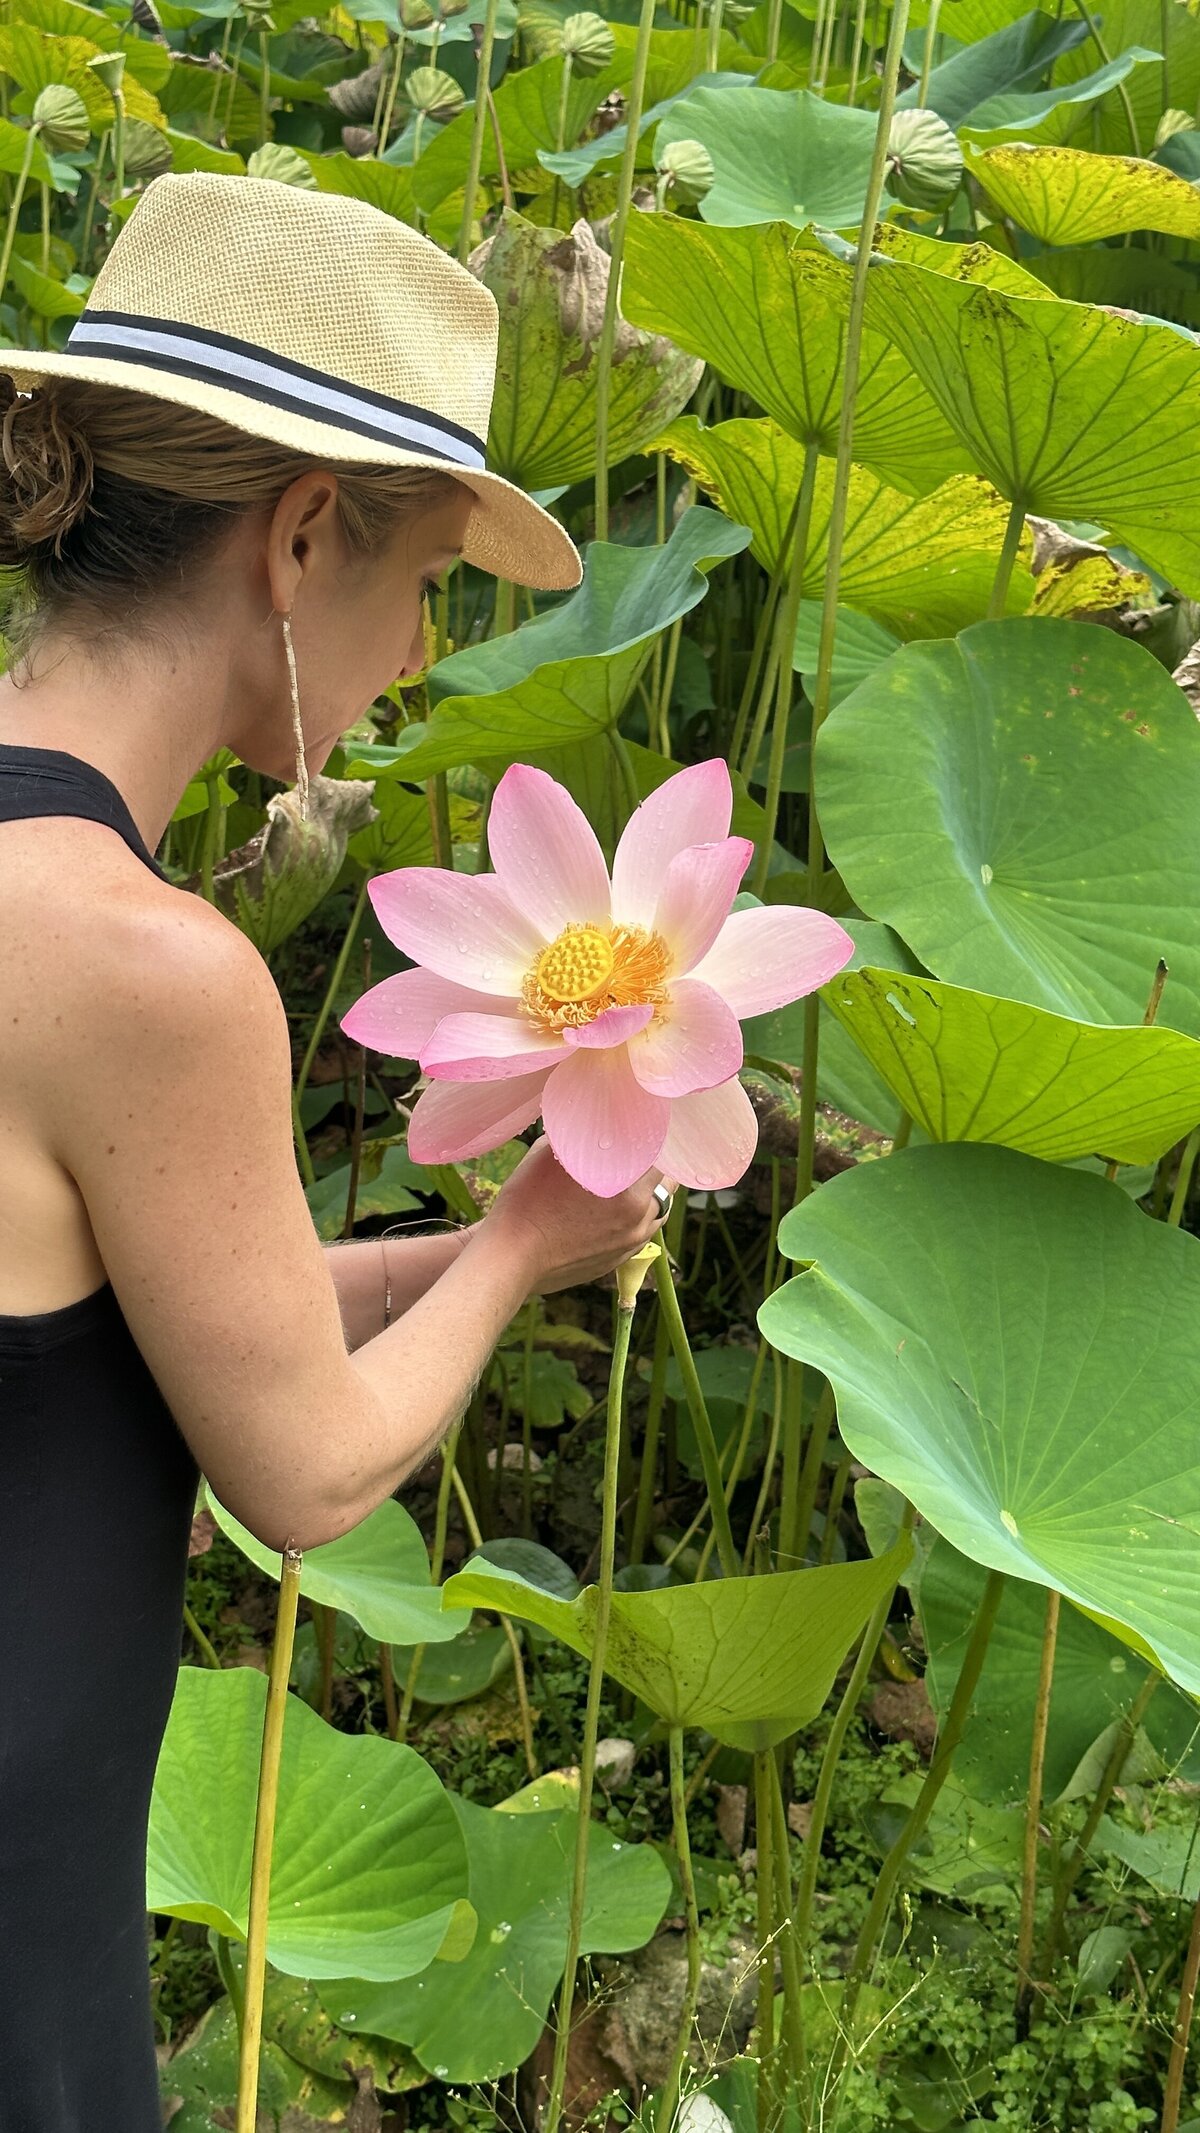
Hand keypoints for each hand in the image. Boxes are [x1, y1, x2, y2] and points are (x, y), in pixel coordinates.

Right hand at [483, 1139, 670, 1294]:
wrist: (512, 1258)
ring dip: (651, 1192)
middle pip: (666, 1181)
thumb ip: (579, 1135)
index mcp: (626, 1185)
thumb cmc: (525, 1201)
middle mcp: (638, 1215)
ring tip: (633, 1179)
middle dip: (655, 1164)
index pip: (660, 1152)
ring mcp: (632, 1241)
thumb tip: (589, 1118)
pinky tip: (619, 1207)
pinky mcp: (621, 1259)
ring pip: (660, 1208)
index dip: (653, 1135)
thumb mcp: (549, 1153)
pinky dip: (639, 1216)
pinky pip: (643, 1231)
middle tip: (640, 1148)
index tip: (642, 1126)